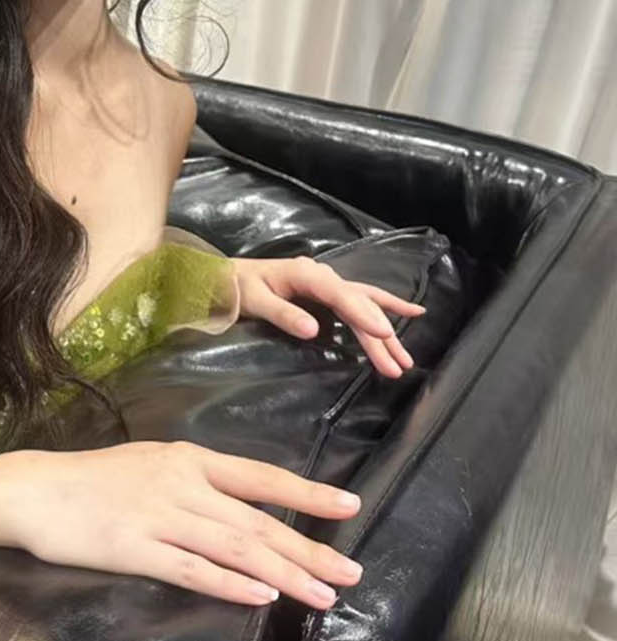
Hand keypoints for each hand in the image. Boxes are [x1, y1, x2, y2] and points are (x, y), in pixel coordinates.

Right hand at [0, 441, 366, 612]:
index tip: (349, 506)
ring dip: (284, 575)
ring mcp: (160, 517)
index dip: (307, 493)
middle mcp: (182, 484)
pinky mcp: (135, 550)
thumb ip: (194, 481)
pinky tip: (261, 598)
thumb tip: (239, 504)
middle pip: (258, 521)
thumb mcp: (151, 463)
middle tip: (352, 572)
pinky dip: (231, 584)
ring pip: (236, 548)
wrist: (34, 490)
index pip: (261, 478)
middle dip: (310, 549)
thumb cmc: (92, 480)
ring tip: (322, 595)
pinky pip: (192, 570)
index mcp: (189, 459)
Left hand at [232, 255, 425, 376]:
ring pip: (365, 306)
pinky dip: (386, 307)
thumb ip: (283, 314)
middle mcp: (323, 276)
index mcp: (306, 275)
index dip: (363, 314)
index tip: (384, 333)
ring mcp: (328, 283)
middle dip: (381, 336)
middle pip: (359, 305)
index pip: (341, 296)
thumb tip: (312, 330)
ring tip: (405, 361)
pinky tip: (410, 313)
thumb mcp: (255, 301)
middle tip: (399, 366)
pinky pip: (362, 300)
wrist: (229, 276)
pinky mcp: (329, 292)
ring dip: (386, 333)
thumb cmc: (238, 288)